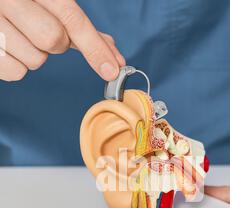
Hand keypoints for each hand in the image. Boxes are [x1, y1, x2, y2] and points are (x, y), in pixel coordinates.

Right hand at [0, 0, 124, 81]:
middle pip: (54, 40)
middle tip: (37, 28)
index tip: (113, 69)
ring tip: (16, 34)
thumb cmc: (20, 2)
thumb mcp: (47, 2)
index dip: (95, 47)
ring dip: (33, 54)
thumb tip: (113, 53)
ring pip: (36, 60)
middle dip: (55, 42)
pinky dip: (17, 64)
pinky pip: (17, 72)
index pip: (72, 18)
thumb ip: (77, 25)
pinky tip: (6, 46)